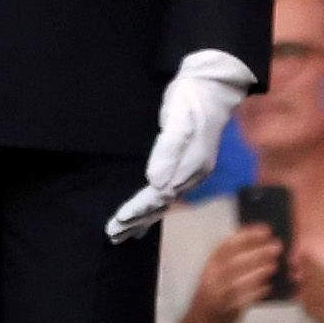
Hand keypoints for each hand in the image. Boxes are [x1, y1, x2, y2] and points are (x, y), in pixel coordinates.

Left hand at [106, 52, 256, 240]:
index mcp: (191, 168)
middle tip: (113, 235)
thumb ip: (168, 151)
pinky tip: (144, 216)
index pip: (159, 196)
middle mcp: (191, 175)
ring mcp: (189, 172)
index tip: (119, 221)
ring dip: (143, 218)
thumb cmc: (192, 101)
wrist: (210, 88)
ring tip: (122, 234)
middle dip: (137, 220)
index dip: (139, 209)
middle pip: (160, 204)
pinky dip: (152, 207)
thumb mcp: (179, 122)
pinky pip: (166, 193)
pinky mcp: (183, 165)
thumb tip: (157, 184)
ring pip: (162, 202)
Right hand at [182, 223, 284, 322]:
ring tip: (275, 265)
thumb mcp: (215, 275)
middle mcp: (211, 278)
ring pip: (238, 281)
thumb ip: (231, 262)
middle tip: (277, 246)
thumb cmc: (212, 295)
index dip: (247, 235)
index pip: (226, 245)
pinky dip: (257, 293)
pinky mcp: (227, 310)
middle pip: (234, 261)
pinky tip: (269, 287)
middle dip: (257, 252)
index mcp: (209, 265)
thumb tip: (259, 245)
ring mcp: (218, 295)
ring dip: (258, 271)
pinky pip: (243, 300)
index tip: (265, 230)